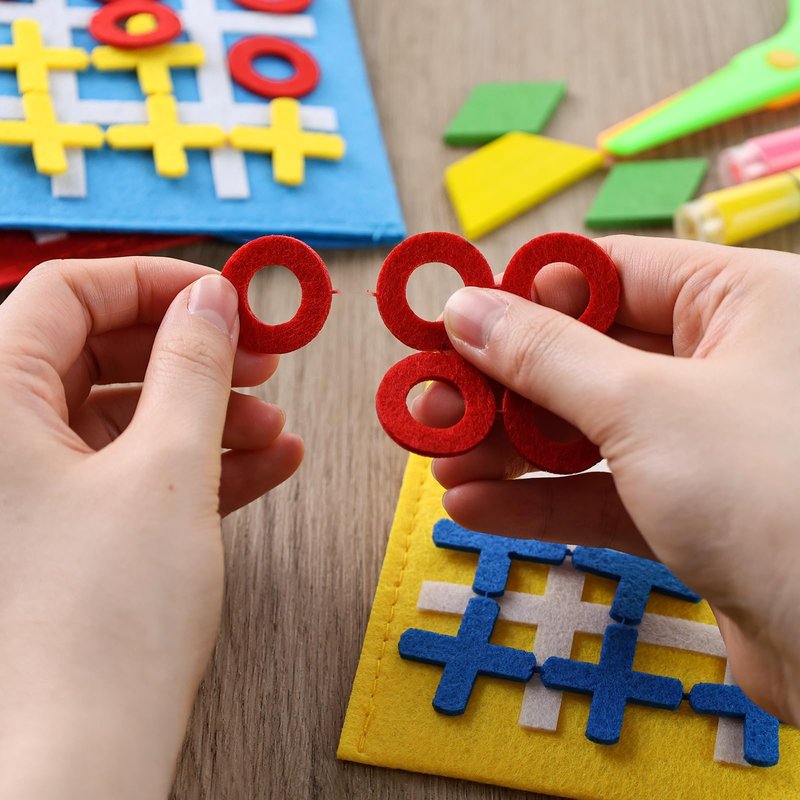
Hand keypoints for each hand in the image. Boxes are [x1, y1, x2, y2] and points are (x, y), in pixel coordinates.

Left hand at [0, 257, 302, 798]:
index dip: (153, 282)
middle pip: (98, 353)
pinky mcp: (64, 529)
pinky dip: (195, 462)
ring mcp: (28, 489)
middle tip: (260, 360)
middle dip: (191, 355)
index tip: (223, 297)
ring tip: (275, 428)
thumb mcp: (166, 469)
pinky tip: (263, 464)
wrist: (81, 759)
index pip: (66, 294)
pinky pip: (130, 470)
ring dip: (207, 414)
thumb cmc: (104, 623)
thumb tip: (212, 300)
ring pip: (122, 417)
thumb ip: (193, 368)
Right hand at [414, 235, 799, 725]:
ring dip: (508, 449)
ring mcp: (706, 441)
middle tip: (428, 405)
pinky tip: (475, 508)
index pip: (605, 274)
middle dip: (501, 387)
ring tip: (439, 462)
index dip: (521, 298)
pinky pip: (602, 491)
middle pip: (584, 356)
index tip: (450, 325)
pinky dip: (539, 499)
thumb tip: (465, 308)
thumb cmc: (773, 496)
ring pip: (586, 430)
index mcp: (739, 301)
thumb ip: (546, 355)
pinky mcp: (692, 511)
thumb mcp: (642, 408)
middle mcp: (726, 363)